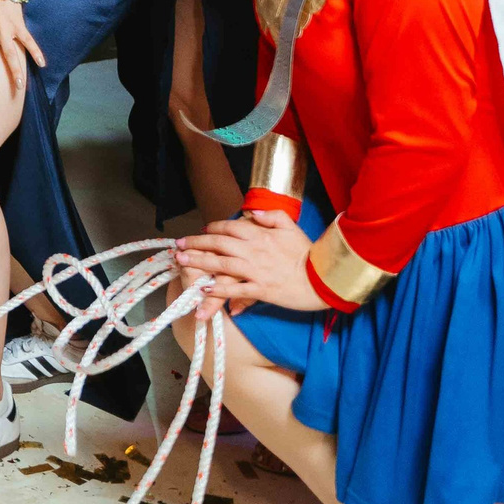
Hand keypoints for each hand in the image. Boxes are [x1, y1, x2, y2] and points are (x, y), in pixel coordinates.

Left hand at [174, 208, 320, 317]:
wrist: (324, 279)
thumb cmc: (309, 253)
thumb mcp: (291, 227)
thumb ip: (270, 216)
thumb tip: (252, 214)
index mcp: (261, 235)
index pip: (230, 227)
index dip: (213, 228)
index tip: (201, 230)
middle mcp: (254, 251)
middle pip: (219, 244)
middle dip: (196, 243)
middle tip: (179, 245)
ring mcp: (256, 271)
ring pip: (222, 264)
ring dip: (199, 262)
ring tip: (182, 261)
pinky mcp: (261, 290)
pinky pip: (236, 289)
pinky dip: (219, 288)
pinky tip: (204, 287)